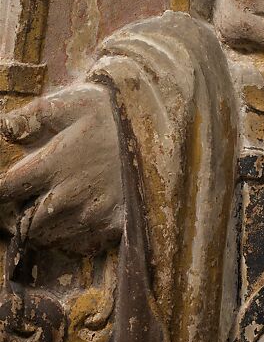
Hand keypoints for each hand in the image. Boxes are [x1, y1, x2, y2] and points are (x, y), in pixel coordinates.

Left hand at [0, 84, 123, 253]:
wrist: (169, 129)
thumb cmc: (117, 112)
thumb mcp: (79, 101)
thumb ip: (36, 114)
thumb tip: (4, 128)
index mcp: (55, 163)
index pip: (3, 189)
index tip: (2, 188)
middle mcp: (69, 196)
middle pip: (21, 222)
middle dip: (18, 212)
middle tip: (28, 197)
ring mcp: (92, 215)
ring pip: (48, 234)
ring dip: (44, 223)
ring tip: (56, 201)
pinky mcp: (113, 226)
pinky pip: (78, 241)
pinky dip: (71, 231)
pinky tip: (80, 210)